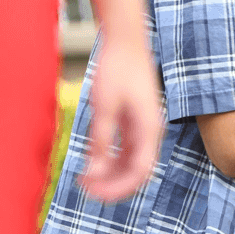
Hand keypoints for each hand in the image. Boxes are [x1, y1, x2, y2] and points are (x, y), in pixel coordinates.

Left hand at [79, 35, 162, 201]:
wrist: (125, 39)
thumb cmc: (116, 69)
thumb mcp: (103, 107)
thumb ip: (100, 141)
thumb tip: (94, 172)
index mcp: (149, 129)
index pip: (139, 172)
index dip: (117, 188)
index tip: (94, 193)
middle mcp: (150, 131)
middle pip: (136, 171)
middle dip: (112, 184)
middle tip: (84, 188)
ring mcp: (143, 126)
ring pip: (130, 161)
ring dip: (110, 173)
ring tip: (84, 178)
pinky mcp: (135, 119)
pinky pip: (125, 149)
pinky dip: (110, 159)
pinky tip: (91, 162)